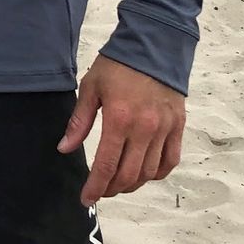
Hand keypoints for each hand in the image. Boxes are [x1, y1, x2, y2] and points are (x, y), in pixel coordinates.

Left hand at [59, 54, 185, 205]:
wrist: (154, 45)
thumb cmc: (118, 65)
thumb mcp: (91, 88)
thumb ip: (79, 122)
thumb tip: (65, 149)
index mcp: (119, 120)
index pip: (106, 166)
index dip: (95, 187)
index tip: (86, 198)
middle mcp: (145, 129)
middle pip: (129, 176)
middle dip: (112, 189)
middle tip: (100, 191)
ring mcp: (165, 129)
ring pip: (149, 172)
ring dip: (133, 184)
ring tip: (119, 183)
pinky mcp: (178, 126)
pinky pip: (170, 160)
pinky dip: (157, 173)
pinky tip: (145, 173)